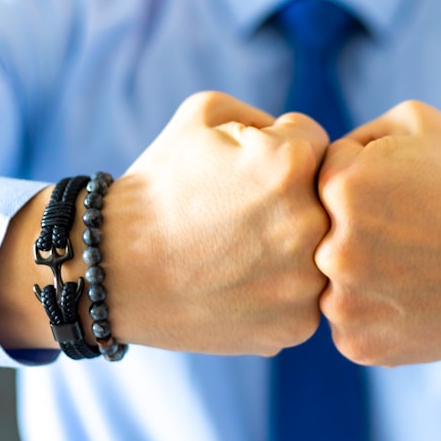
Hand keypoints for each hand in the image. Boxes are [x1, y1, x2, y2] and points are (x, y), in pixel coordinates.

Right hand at [102, 91, 330, 355]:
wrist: (112, 271)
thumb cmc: (158, 186)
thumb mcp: (205, 115)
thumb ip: (266, 114)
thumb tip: (303, 139)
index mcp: (292, 163)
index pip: (318, 145)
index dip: (278, 151)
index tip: (244, 172)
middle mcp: (309, 223)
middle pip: (328, 200)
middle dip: (294, 199)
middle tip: (245, 214)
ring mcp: (306, 282)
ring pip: (323, 252)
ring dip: (295, 247)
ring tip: (242, 249)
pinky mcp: (296, 326)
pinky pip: (308, 296)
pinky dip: (282, 291)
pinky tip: (242, 284)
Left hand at [316, 101, 440, 365]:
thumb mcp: (417, 122)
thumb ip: (356, 135)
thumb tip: (320, 160)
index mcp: (341, 186)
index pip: (323, 178)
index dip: (365, 179)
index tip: (403, 192)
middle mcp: (333, 249)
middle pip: (320, 233)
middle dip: (355, 228)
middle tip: (408, 232)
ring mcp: (346, 304)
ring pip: (329, 281)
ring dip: (359, 273)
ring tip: (413, 264)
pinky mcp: (360, 345)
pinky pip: (348, 322)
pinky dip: (375, 311)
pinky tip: (414, 296)